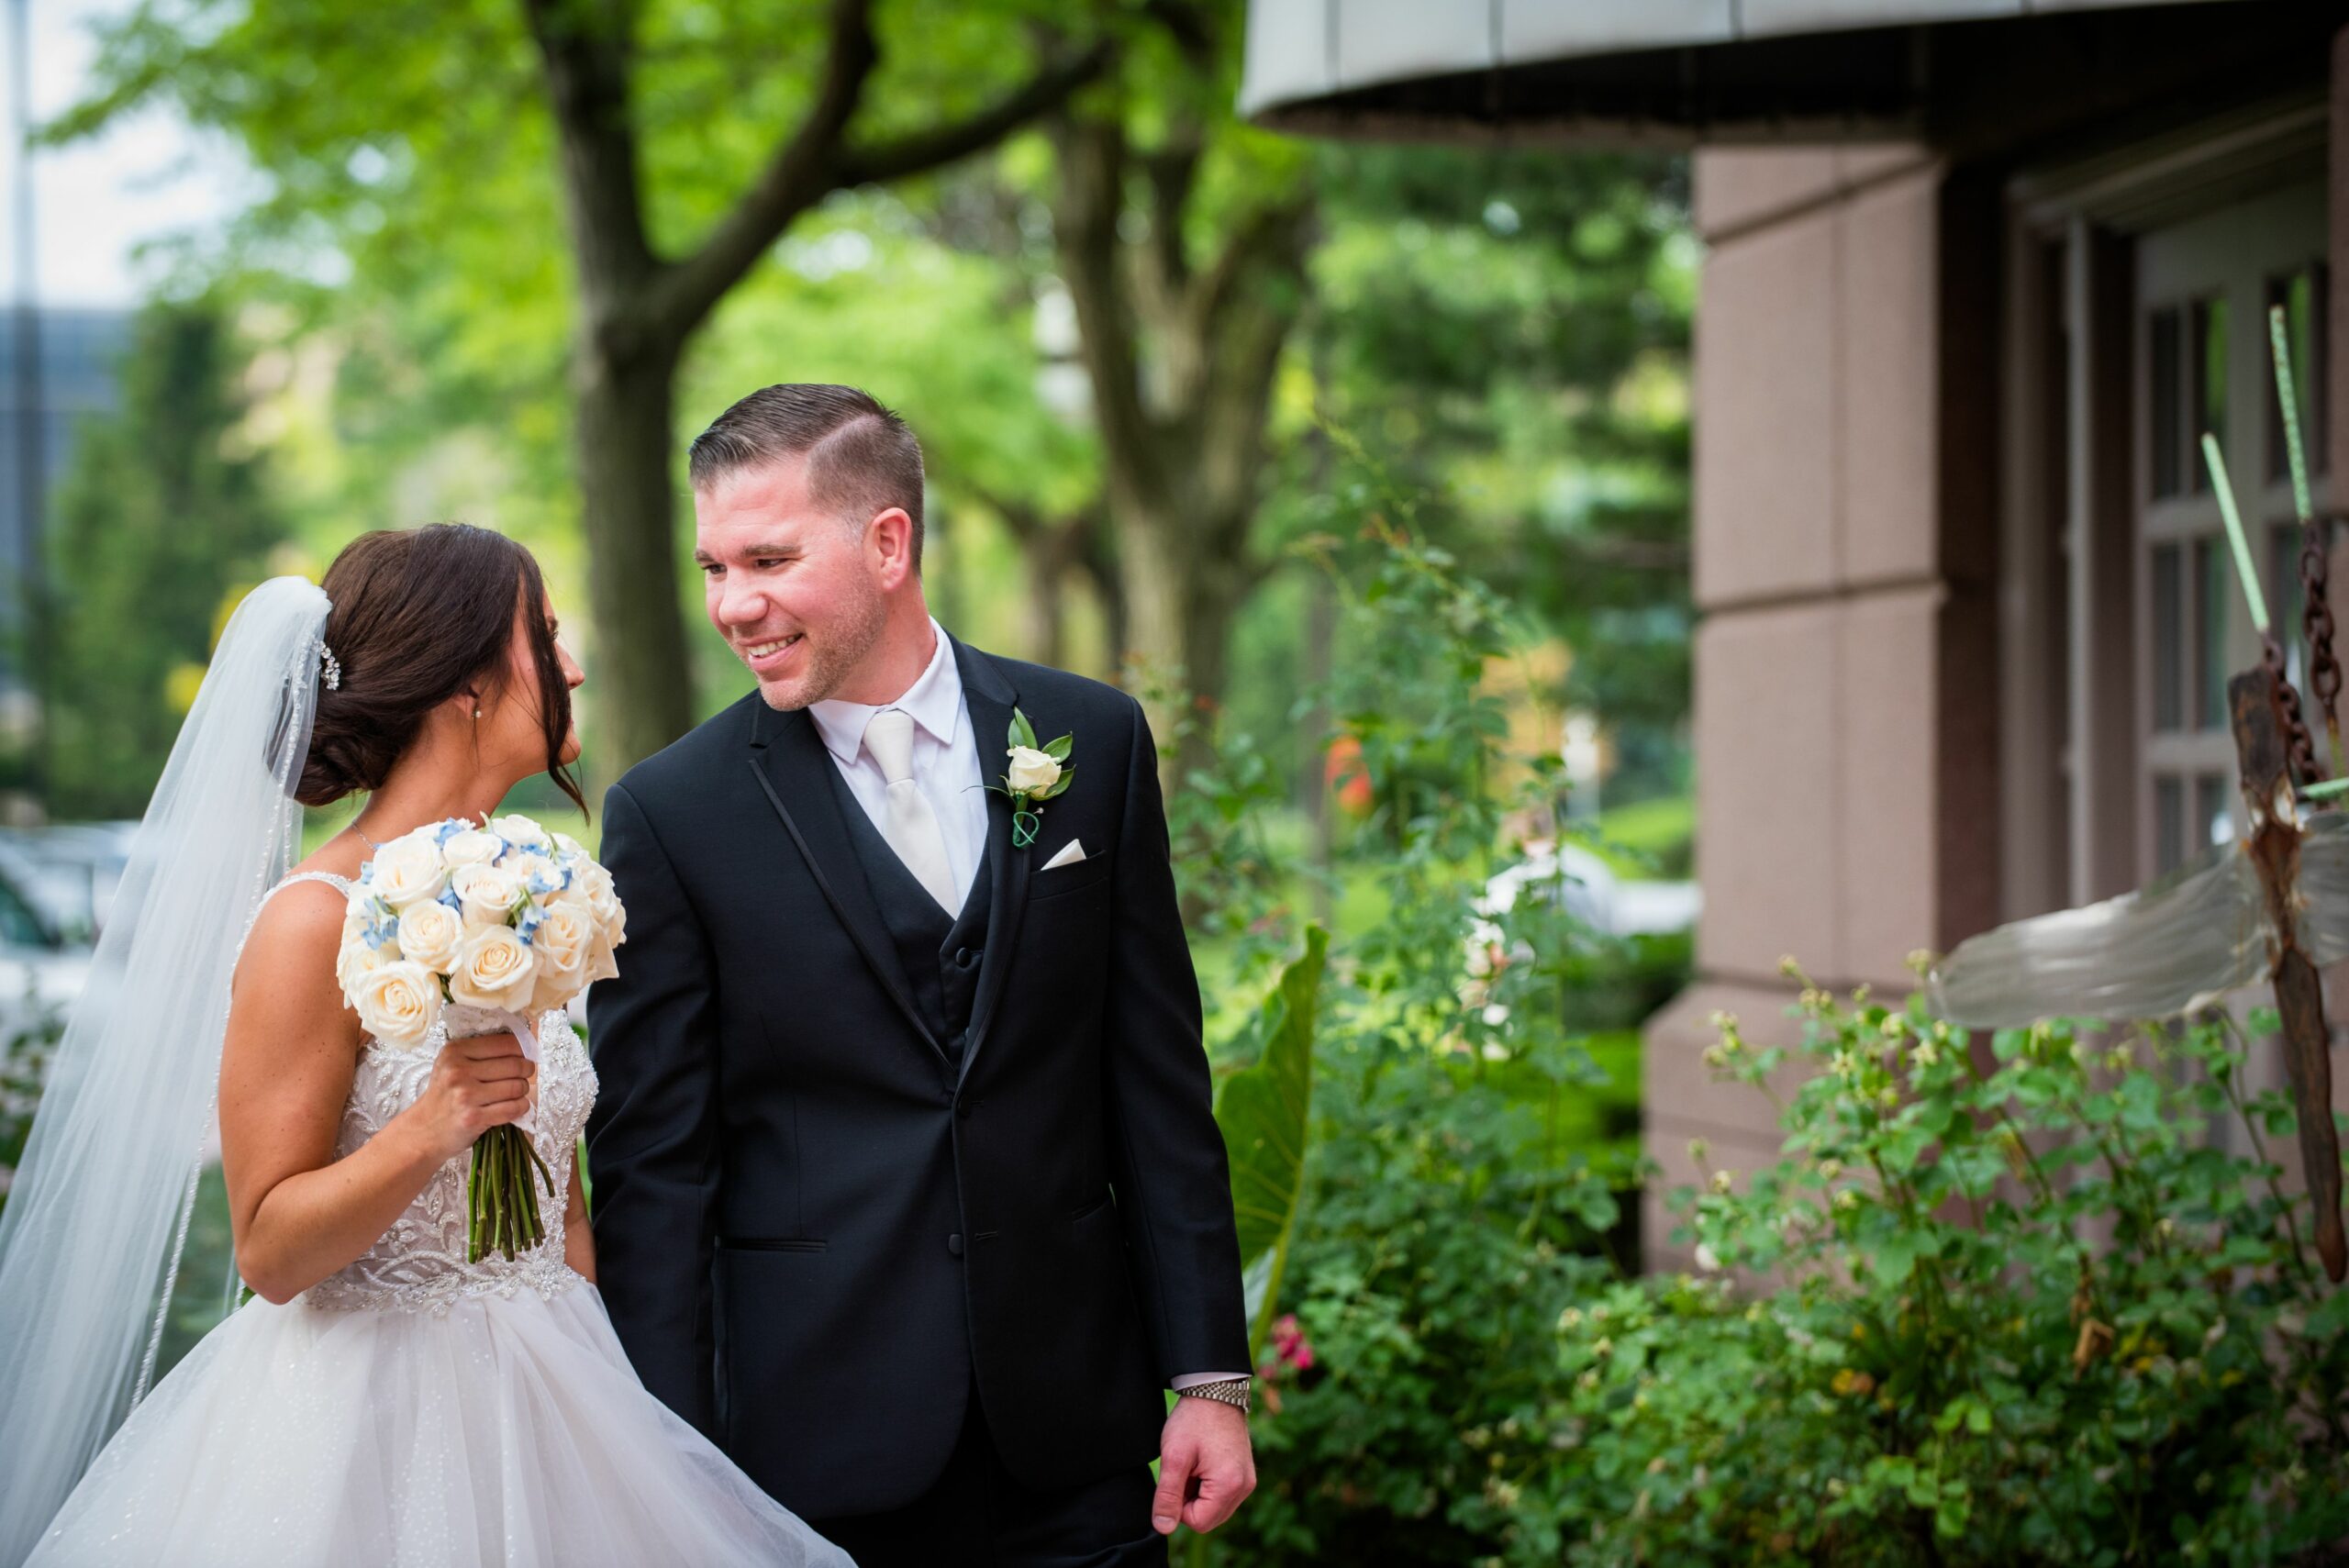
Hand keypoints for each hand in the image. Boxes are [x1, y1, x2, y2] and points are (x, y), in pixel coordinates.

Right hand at [406, 1032, 534, 1160]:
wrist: (423, 1131)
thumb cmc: (444, 1096)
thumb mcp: (452, 1064)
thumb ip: (482, 1052)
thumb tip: (524, 1043)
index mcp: (455, 1051)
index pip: (506, 1043)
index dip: (523, 1049)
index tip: (525, 1055)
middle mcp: (458, 1071)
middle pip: (516, 1065)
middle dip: (526, 1071)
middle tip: (522, 1076)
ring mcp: (465, 1095)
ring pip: (517, 1087)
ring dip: (523, 1091)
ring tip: (514, 1093)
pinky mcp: (473, 1118)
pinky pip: (514, 1108)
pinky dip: (520, 1107)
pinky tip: (513, 1106)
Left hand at [1152, 1394, 1254, 1536]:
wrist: (1215, 1391)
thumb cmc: (1193, 1420)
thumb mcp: (1173, 1457)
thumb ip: (1167, 1496)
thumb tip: (1163, 1528)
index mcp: (1229, 1486)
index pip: (1197, 1523)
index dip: (1178, 1505)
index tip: (1177, 1476)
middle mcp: (1245, 1488)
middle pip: (1208, 1519)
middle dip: (1190, 1500)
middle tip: (1185, 1469)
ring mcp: (1248, 1482)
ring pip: (1214, 1509)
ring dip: (1198, 1494)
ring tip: (1194, 1464)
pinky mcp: (1246, 1475)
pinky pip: (1223, 1496)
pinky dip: (1208, 1486)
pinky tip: (1203, 1463)